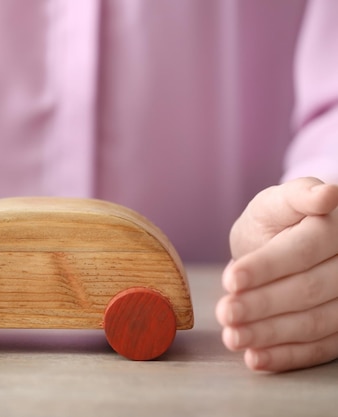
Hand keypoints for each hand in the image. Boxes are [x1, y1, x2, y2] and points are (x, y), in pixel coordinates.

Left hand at [216, 177, 337, 371]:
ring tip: (233, 337)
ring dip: (269, 335)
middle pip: (309, 290)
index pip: (304, 250)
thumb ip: (296, 196)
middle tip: (225, 313)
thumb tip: (327, 195)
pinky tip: (254, 359)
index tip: (231, 279)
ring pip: (315, 323)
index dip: (267, 267)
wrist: (283, 247)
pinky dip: (285, 357)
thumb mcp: (278, 202)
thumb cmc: (279, 222)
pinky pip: (319, 349)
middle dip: (262, 304)